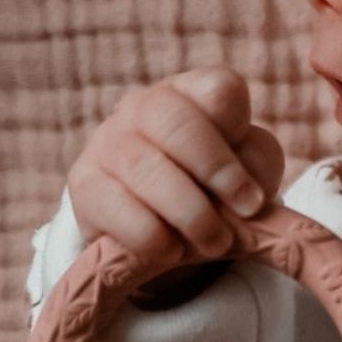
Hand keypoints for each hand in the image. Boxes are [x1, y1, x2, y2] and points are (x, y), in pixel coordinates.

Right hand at [67, 68, 286, 301]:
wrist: (161, 226)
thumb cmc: (214, 189)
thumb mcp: (249, 172)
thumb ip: (257, 165)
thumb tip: (247, 193)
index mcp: (194, 94)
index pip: (219, 90)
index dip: (241, 137)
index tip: (254, 194)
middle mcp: (144, 106)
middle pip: (174, 119)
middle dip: (216, 170)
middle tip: (243, 214)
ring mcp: (107, 141)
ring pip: (144, 166)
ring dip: (190, 212)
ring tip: (215, 243)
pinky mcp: (84, 184)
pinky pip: (114, 206)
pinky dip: (151, 235)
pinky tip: (171, 251)